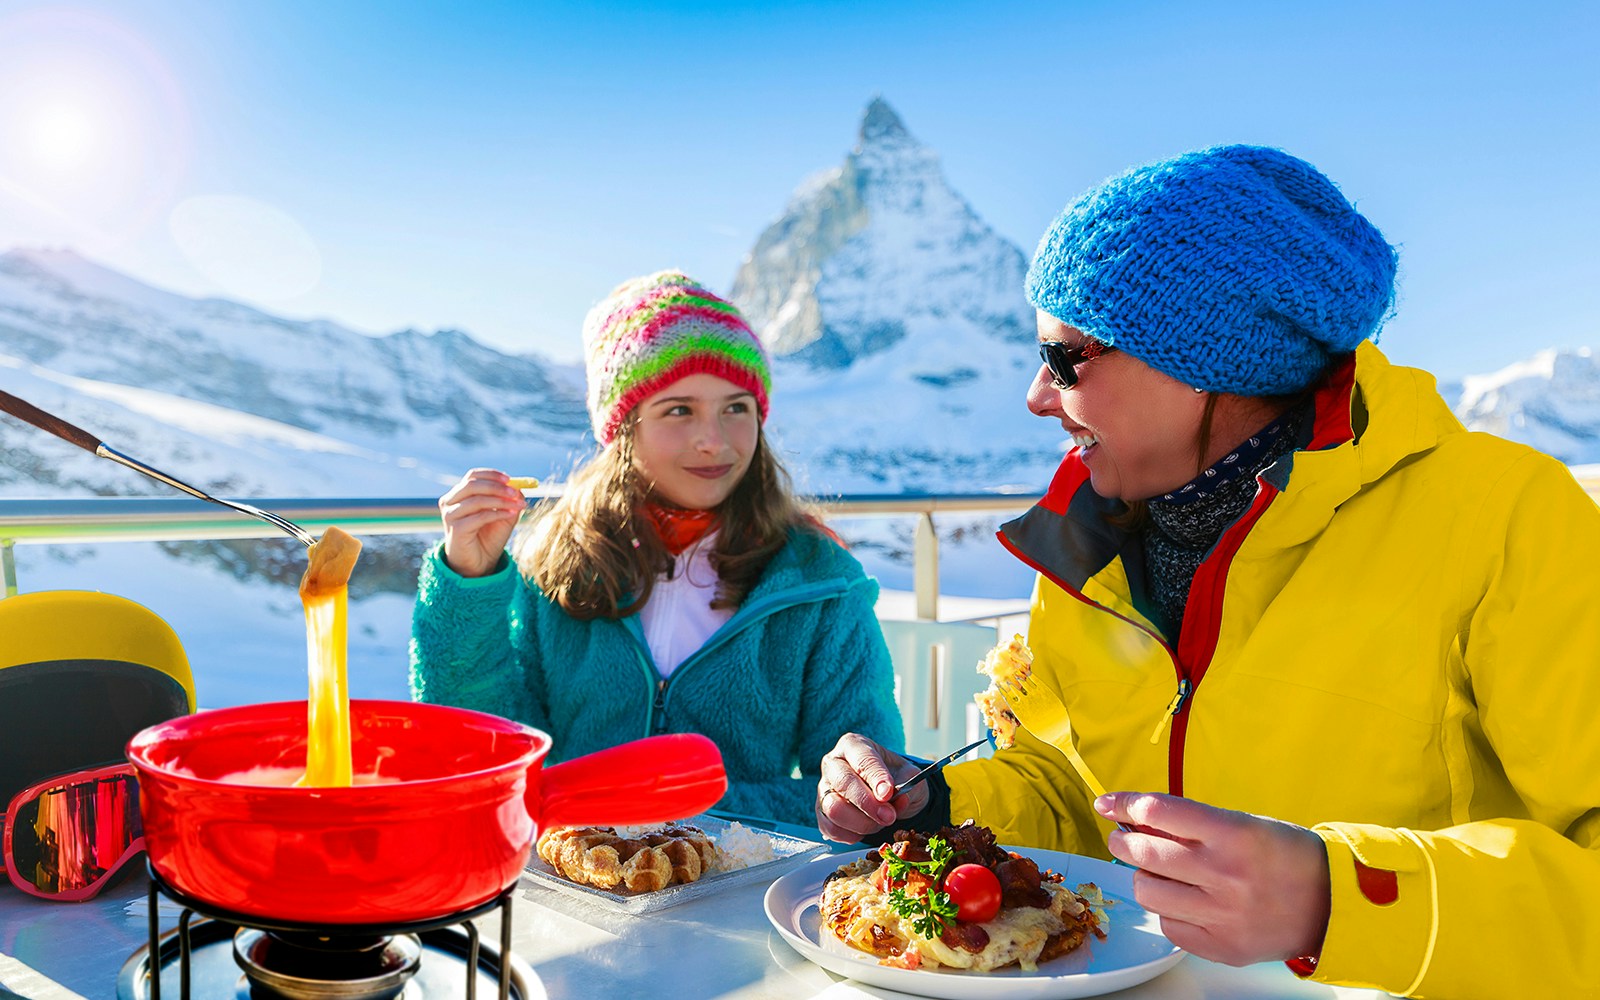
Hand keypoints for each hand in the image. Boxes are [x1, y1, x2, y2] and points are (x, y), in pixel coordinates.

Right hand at [438, 468, 525, 577]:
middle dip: (497, 487)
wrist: (479, 563)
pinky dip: (497, 514)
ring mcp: (450, 515)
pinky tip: (511, 515)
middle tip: (515, 493)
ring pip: (477, 500)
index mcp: (459, 494)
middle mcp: (450, 502)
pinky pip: (479, 517)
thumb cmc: (489, 537)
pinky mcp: (455, 529)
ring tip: (518, 506)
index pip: (472, 476)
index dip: (491, 475)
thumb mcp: (504, 515)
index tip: (509, 479)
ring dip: (500, 501)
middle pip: (472, 485)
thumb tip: (518, 486)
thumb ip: (510, 499)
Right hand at [816, 733, 931, 842]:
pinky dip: (853, 834)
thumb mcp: (910, 776)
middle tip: (889, 816)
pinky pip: (832, 829)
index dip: (875, 777)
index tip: (888, 794)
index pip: (862, 759)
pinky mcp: (821, 813)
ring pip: (834, 808)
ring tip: (881, 822)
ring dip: (862, 822)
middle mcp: (833, 764)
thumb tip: (898, 798)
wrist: (889, 795)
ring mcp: (824, 789)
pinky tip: (867, 829)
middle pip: (843, 783)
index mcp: (853, 745)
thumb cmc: (895, 778)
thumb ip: (908, 785)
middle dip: (868, 803)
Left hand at [1095, 791, 1330, 966]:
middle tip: (1122, 839)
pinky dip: (1167, 911)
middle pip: (1144, 854)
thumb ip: (1195, 825)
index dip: (1124, 805)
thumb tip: (1139, 820)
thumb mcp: (1245, 824)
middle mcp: (1224, 874)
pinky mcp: (1222, 947)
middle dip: (1122, 843)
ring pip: (1148, 893)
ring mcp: (1222, 914)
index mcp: (1232, 834)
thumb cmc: (1286, 857)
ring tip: (1152, 872)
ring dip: (1142, 878)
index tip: (1107, 804)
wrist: (1333, 905)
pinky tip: (1181, 901)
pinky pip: (1169, 926)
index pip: (1158, 812)